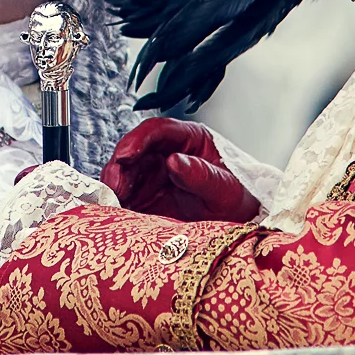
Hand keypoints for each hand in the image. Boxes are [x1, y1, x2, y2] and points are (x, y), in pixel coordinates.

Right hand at [101, 118, 259, 223]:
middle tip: (114, 189)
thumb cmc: (238, 199)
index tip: (125, 156)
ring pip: (124, 174)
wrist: (241, 224)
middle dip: (120, 168)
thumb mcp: (225, 188)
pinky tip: (117, 213)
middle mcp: (167, 152)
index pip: (157, 131)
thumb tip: (173, 161)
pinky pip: (126, 197)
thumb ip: (201, 175)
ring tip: (114, 204)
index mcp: (189, 139)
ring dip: (115, 187)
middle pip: (134, 152)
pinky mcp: (146, 197)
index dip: (137, 140)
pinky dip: (118, 204)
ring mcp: (154, 175)